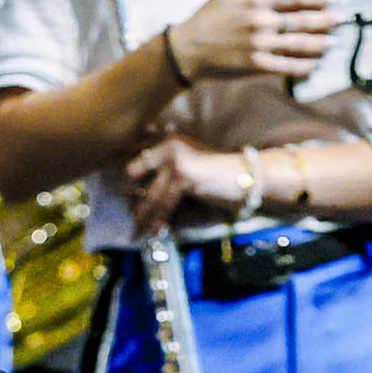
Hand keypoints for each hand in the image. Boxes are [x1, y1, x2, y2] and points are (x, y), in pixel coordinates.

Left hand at [120, 137, 251, 235]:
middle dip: (133, 201)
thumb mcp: (188, 163)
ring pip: (151, 195)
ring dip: (142, 216)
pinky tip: (154, 231)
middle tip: (131, 219)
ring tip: (137, 232)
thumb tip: (135, 189)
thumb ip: (165, 168)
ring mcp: (175, 159)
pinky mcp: (183, 175)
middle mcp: (168, 145)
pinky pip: (165, 203)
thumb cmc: (217, 173)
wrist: (245, 175)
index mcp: (167, 140)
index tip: (126, 200)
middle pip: (137, 177)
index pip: (137, 161)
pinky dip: (159, 219)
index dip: (128, 182)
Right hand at [165, 0, 334, 84]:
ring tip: (332, 42)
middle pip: (300, 20)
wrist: (187, 51)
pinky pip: (285, 67)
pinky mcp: (255, 66)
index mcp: (254, 2)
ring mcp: (259, 46)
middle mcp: (260, 23)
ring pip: (296, 44)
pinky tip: (314, 65)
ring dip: (317, 43)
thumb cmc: (205, 19)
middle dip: (323, 19)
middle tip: (340, 18)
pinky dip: (301, 67)